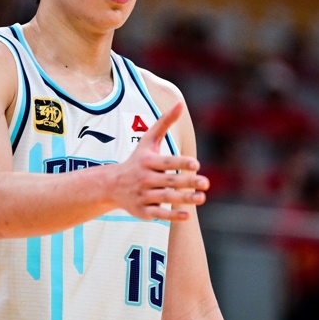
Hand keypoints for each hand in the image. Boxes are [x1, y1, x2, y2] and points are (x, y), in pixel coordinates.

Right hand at [111, 102, 208, 220]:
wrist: (112, 185)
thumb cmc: (137, 159)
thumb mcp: (148, 140)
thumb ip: (164, 122)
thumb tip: (180, 103)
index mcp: (147, 161)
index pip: (166, 162)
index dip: (180, 163)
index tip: (196, 164)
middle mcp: (145, 179)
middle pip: (169, 181)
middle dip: (187, 182)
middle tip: (206, 183)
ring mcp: (143, 196)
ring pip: (166, 198)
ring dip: (184, 199)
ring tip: (202, 198)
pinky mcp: (143, 211)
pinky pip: (159, 214)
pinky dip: (172, 216)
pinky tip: (187, 214)